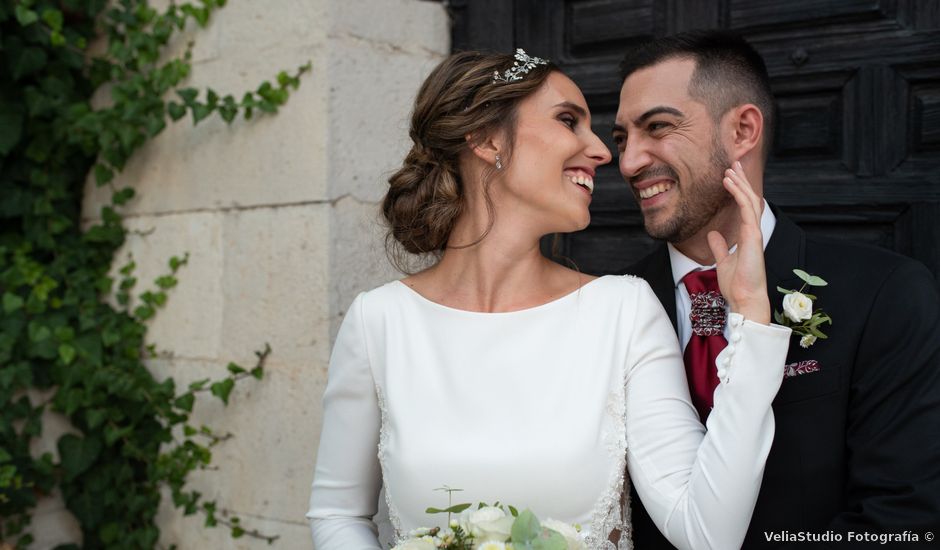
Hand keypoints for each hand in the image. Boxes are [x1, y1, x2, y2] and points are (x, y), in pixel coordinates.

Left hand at [707, 161, 770, 323]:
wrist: (745, 299)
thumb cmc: (737, 285)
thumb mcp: (723, 261)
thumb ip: (719, 247)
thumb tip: (713, 234)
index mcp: (748, 237)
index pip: (745, 208)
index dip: (738, 191)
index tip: (731, 177)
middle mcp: (754, 232)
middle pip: (749, 200)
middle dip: (742, 181)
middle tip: (734, 164)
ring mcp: (755, 233)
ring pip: (750, 200)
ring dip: (740, 183)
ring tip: (730, 169)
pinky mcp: (753, 236)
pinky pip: (746, 209)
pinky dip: (738, 194)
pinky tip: (730, 183)